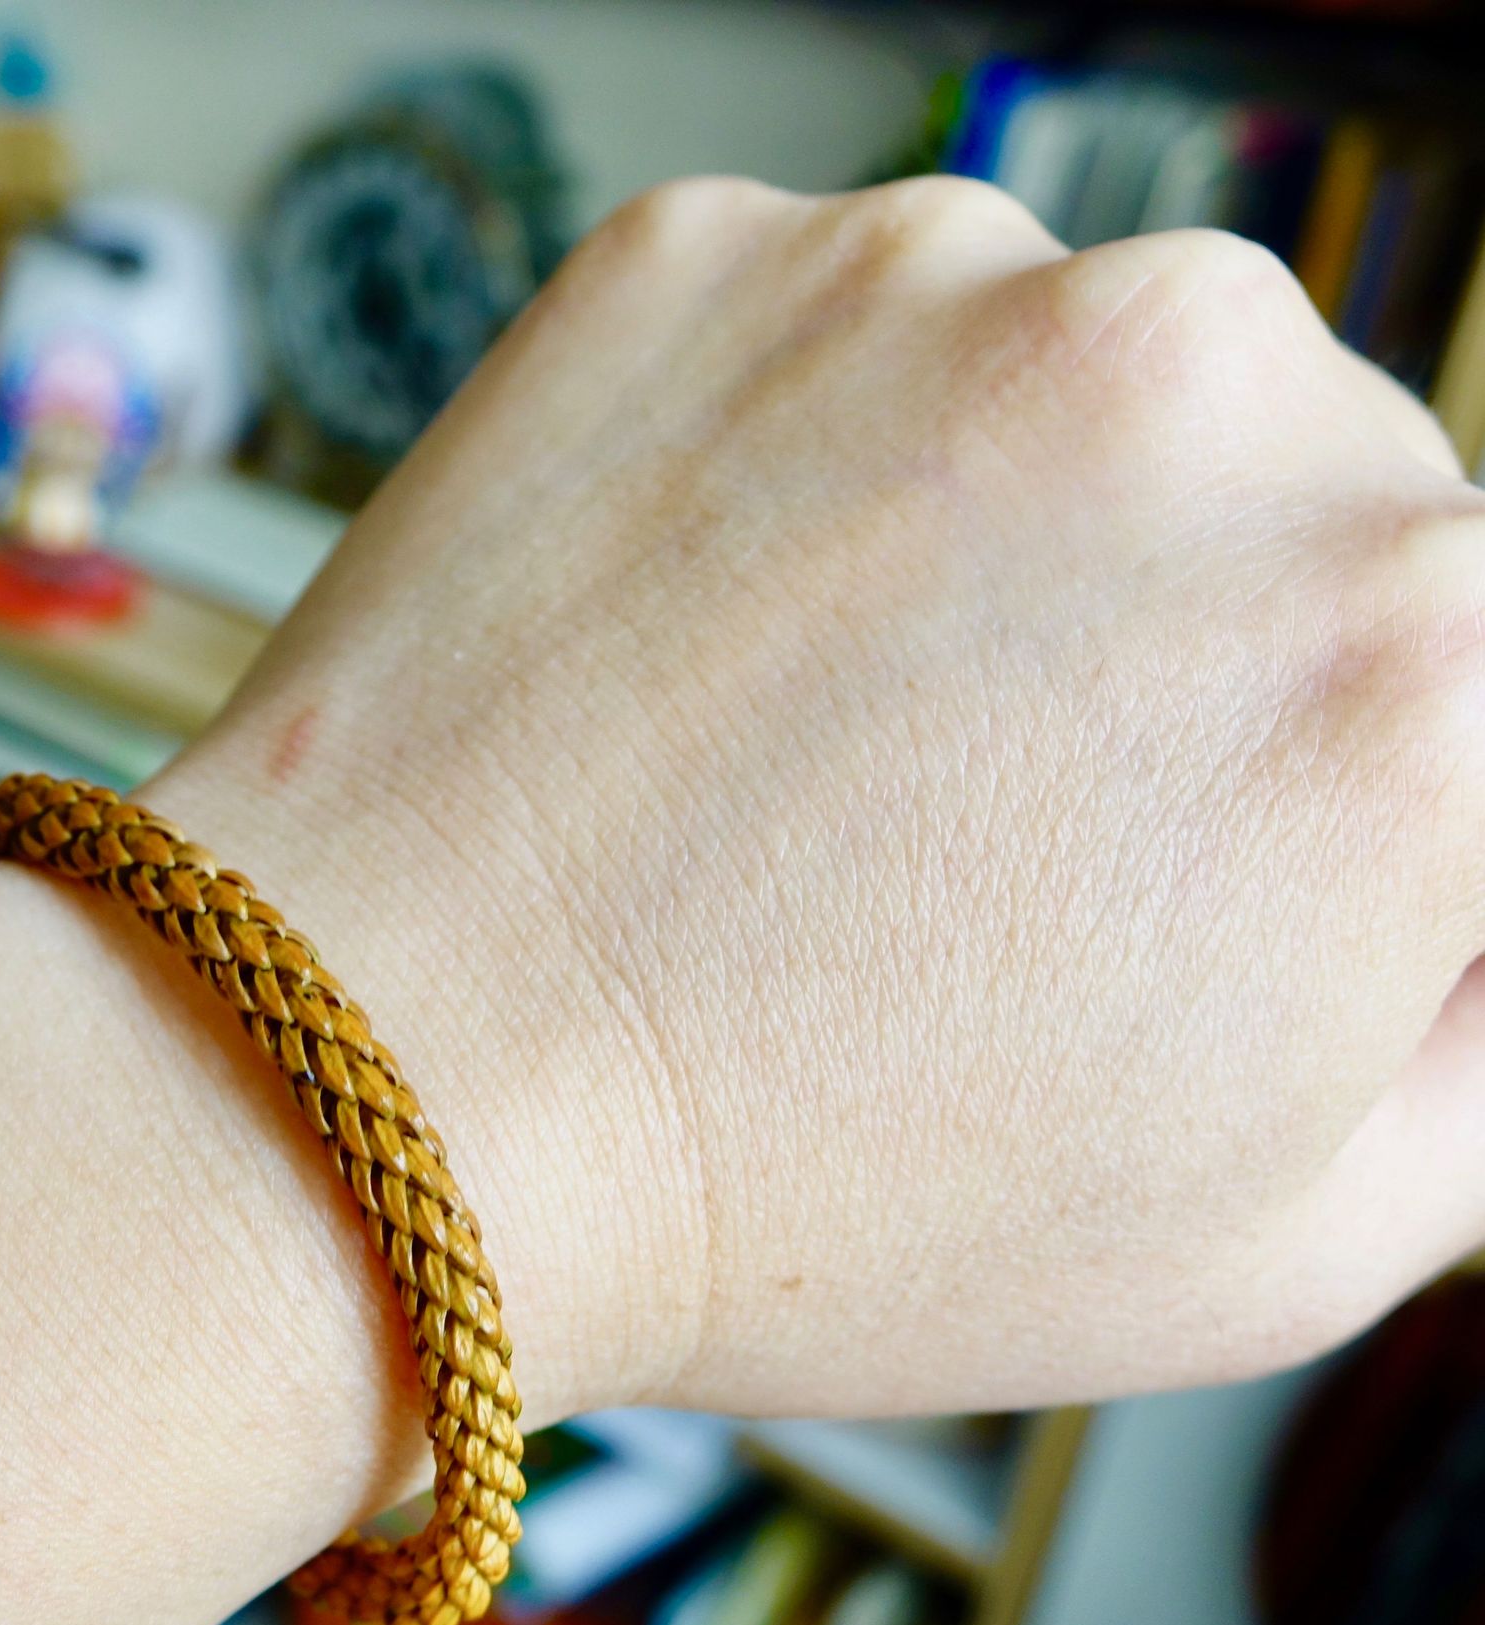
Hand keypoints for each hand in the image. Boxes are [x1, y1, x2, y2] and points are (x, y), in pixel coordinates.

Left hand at [143, 175, 1484, 1419]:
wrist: (379, 1080)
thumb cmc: (793, 1193)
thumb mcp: (1271, 1239)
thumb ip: (1479, 1043)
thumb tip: (1468, 909)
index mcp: (1427, 656)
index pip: (1469, 684)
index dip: (1324, 807)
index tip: (1179, 867)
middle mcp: (1219, 400)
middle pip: (1298, 502)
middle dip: (1182, 653)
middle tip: (963, 831)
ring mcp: (936, 291)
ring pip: (1069, 394)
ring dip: (996, 533)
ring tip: (807, 745)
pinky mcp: (709, 255)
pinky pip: (833, 346)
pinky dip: (795, 469)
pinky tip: (692, 648)